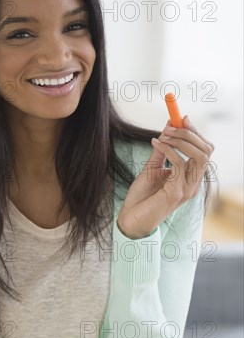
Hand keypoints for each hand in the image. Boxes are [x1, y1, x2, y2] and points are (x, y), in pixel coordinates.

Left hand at [117, 116, 214, 238]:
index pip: (204, 150)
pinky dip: (167, 149)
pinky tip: (156, 144)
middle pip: (206, 150)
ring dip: (181, 140)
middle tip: (170, 125)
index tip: (181, 118)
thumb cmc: (141, 197)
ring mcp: (187, 189)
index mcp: (190, 178)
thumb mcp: (152, 168)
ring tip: (163, 135)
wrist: (130, 219)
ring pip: (199, 156)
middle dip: (190, 133)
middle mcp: (193, 184)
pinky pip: (178, 163)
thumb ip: (162, 151)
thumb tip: (168, 126)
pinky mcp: (177, 193)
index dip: (195, 132)